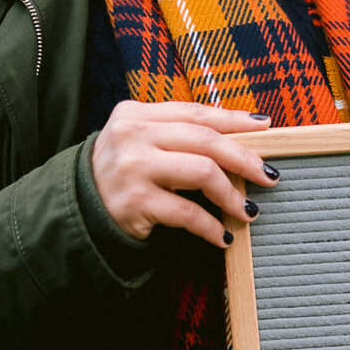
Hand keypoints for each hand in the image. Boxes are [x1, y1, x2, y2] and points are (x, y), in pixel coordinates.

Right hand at [92, 101, 276, 246]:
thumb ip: (181, 134)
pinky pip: (188, 214)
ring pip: (202, 172)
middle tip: (268, 176)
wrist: (81, 208)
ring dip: (232, 195)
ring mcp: (132, 168)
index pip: (195, 113)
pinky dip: (211, 227)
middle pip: (205, 140)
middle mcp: (133, 135)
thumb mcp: (144, 142)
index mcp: (136, 114)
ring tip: (248, 211)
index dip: (234, 120)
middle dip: (244, 159)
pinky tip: (222, 236)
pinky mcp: (135, 203)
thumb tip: (244, 132)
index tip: (265, 127)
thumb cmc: (125, 173)